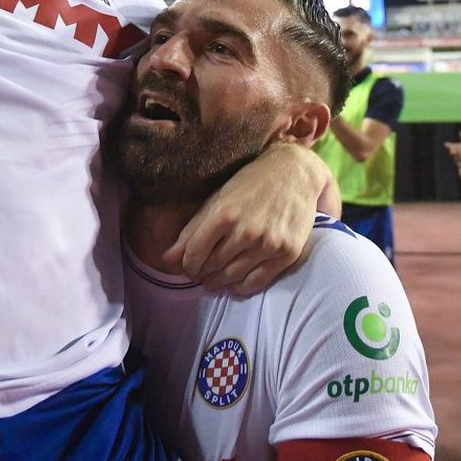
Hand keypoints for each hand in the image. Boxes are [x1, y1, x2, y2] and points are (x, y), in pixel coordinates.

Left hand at [163, 143, 324, 294]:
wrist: (295, 173)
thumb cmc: (251, 182)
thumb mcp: (218, 199)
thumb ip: (192, 230)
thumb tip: (166, 259)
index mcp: (223, 213)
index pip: (194, 253)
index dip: (187, 265)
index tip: (187, 266)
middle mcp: (245, 231)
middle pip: (212, 266)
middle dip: (202, 273)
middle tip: (200, 274)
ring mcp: (268, 244)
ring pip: (233, 277)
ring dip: (219, 282)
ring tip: (214, 280)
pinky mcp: (287, 253)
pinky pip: (257, 282)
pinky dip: (241, 288)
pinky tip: (234, 285)